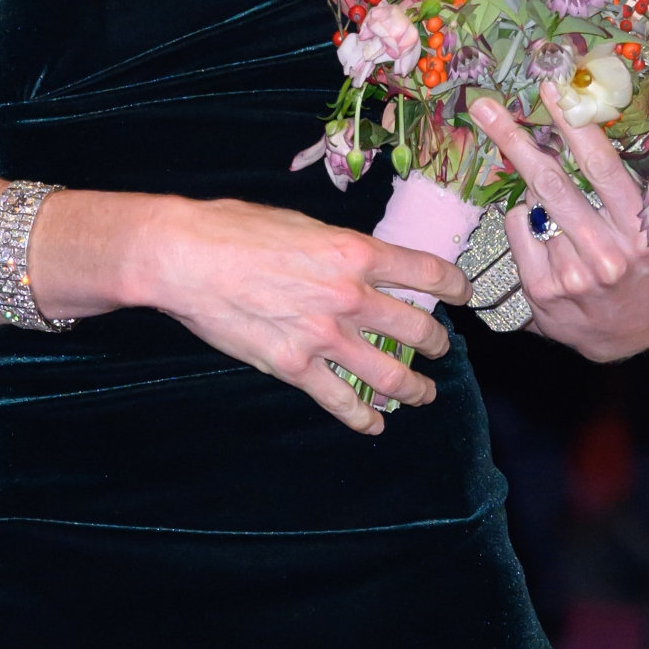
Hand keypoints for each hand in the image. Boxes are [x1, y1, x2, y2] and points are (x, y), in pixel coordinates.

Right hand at [136, 196, 467, 436]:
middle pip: (419, 328)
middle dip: (438, 343)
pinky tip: (375, 425)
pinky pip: (342, 401)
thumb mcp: (300, 224)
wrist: (184, 259)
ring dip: (415, 388)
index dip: (456, 285)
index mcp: (354, 252)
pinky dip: (363, 418)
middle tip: (439, 348)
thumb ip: (336, 247)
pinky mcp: (294, 367)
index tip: (464, 294)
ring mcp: (324, 336)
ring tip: (423, 394)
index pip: (427, 271)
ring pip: (390, 374)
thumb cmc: (232, 230)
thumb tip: (356, 261)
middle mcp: (349, 296)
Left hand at [468, 89, 648, 362]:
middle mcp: (604, 255)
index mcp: (640, 232)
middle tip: (486, 106)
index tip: (552, 90)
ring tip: (537, 173)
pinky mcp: (540, 289)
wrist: (627, 334)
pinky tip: (540, 219)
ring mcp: (569, 275)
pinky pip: (518, 228)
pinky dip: (523, 213)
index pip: (601, 167)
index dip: (573, 125)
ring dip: (530, 181)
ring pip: (532, 204)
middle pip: (551, 182)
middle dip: (514, 139)